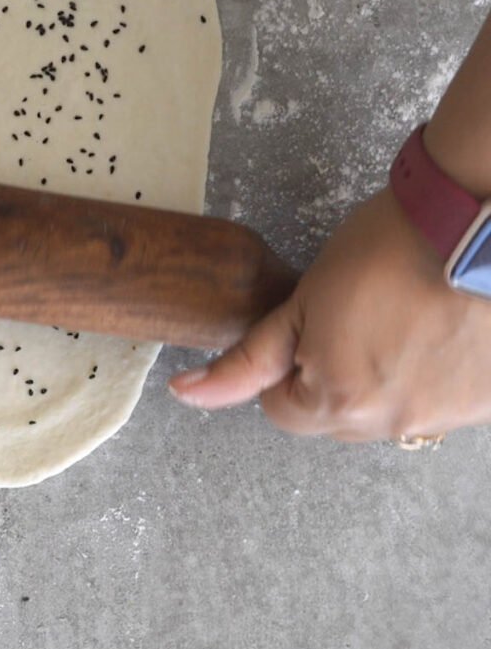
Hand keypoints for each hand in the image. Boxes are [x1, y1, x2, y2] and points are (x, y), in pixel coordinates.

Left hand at [168, 187, 490, 441]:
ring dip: (382, 378)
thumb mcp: (300, 302)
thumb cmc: (384, 251)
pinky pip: (435, 402)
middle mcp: (394, 424)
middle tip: (351, 317)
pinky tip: (435, 329)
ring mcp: (445, 417)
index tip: (305, 328)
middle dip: (329, 376)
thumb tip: (186, 392)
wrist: (473, 225)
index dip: (283, 366)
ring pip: (385, 411)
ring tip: (399, 318)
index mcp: (339, 404)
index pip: (281, 410)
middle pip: (333, 416)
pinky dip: (428, 375)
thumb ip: (246, 360)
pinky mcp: (484, 403)